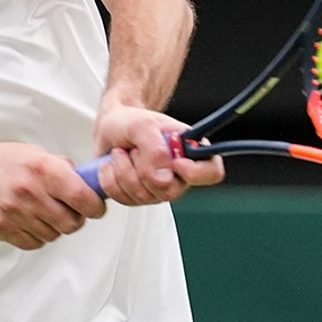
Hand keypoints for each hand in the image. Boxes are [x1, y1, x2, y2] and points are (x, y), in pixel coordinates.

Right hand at [0, 143, 106, 249]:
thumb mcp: (35, 153)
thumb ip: (62, 168)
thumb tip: (88, 182)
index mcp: (42, 167)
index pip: (82, 196)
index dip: (95, 207)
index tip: (96, 208)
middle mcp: (29, 190)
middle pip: (71, 223)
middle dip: (74, 219)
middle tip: (68, 210)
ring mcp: (15, 211)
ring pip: (53, 235)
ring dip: (53, 227)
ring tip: (41, 211)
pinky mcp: (2, 228)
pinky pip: (34, 243)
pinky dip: (36, 236)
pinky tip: (28, 220)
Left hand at [91, 106, 225, 205]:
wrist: (110, 128)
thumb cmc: (130, 122)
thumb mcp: (142, 125)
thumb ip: (154, 149)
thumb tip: (163, 177)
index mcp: (191, 152)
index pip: (212, 172)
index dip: (195, 172)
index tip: (175, 162)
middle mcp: (179, 174)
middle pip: (169, 190)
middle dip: (142, 168)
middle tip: (136, 147)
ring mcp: (159, 189)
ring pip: (143, 196)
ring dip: (123, 170)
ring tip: (122, 152)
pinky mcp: (138, 198)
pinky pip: (125, 199)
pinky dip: (112, 180)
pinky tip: (113, 165)